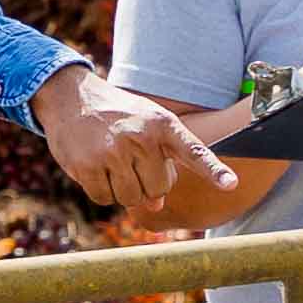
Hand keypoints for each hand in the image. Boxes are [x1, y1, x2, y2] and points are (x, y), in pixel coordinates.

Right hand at [34, 62, 229, 217]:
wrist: (72, 97)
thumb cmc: (118, 116)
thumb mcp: (145, 129)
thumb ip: (160, 163)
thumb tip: (156, 206)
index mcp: (163, 125)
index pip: (193, 151)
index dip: (213, 170)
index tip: (231, 184)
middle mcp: (141, 137)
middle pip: (158, 190)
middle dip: (147, 184)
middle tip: (132, 161)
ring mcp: (113, 151)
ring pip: (132, 198)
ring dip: (123, 189)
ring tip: (113, 162)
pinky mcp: (87, 165)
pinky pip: (104, 199)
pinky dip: (101, 191)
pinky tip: (95, 167)